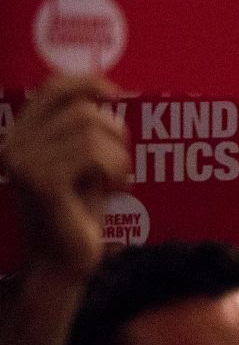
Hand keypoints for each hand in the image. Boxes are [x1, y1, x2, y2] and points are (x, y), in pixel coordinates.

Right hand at [2, 75, 129, 280]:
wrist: (62, 262)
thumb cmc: (78, 211)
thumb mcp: (81, 162)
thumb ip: (83, 130)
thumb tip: (108, 91)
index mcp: (20, 136)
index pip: (51, 88)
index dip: (86, 82)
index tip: (115, 93)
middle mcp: (13, 145)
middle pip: (81, 110)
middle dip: (114, 133)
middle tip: (119, 163)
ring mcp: (23, 163)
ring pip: (92, 130)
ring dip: (119, 155)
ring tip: (116, 179)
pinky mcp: (42, 183)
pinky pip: (94, 153)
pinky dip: (116, 168)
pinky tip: (114, 189)